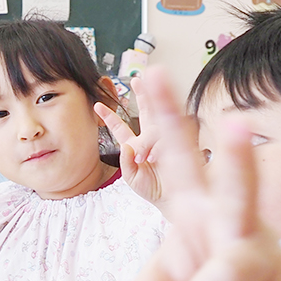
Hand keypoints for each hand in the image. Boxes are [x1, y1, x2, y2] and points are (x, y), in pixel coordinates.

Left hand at [95, 77, 166, 207]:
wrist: (173, 200)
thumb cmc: (152, 189)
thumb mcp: (133, 179)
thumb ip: (126, 163)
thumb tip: (127, 147)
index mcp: (135, 145)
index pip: (120, 128)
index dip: (109, 116)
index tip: (97, 105)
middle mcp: (151, 139)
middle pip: (146, 111)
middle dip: (142, 94)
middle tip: (138, 79)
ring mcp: (167, 139)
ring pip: (160, 124)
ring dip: (152, 136)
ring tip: (149, 157)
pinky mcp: (183, 144)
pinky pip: (176, 135)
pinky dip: (165, 145)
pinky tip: (160, 156)